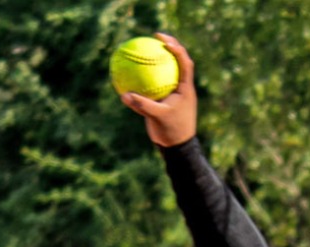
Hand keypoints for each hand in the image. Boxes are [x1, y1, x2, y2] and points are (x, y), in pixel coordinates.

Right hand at [119, 33, 196, 147]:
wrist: (176, 147)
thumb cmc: (172, 132)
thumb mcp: (158, 117)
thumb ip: (142, 105)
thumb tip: (124, 95)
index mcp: (185, 88)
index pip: (184, 62)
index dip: (176, 48)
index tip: (163, 40)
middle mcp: (180, 88)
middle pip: (175, 62)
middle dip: (168, 46)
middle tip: (155, 37)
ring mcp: (171, 94)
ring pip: (162, 73)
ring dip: (155, 61)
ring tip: (142, 49)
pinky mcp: (162, 101)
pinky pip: (151, 87)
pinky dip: (142, 81)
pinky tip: (128, 76)